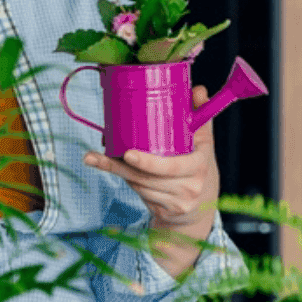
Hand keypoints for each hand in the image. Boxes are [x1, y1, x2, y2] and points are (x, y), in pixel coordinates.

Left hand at [83, 84, 219, 275]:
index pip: (172, 166)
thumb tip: (198, 89)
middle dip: (120, 166)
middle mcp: (190, 187)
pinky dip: (126, 180)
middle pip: (148, 178)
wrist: (203, 204)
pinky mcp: (164, 212)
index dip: (149, 162)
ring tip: (96, 158)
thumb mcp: (204, 141)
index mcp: (200, 165)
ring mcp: (177, 202)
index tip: (128, 154)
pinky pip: (139, 194)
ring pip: (139, 186)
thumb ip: (200, 115)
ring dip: (119, 171)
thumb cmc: (199, 165)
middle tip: (96, 154)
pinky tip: (113, 169)